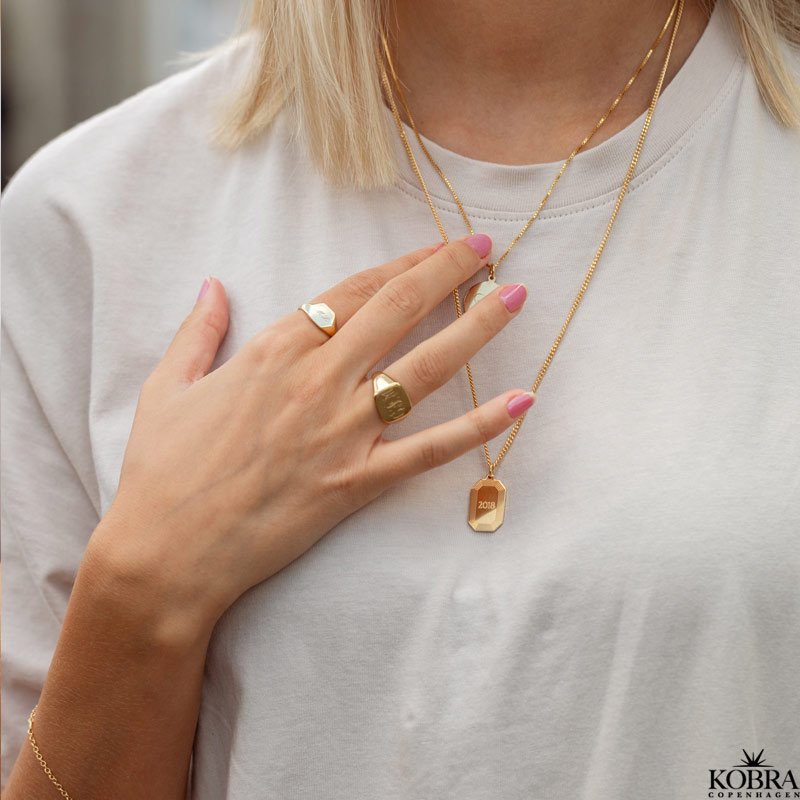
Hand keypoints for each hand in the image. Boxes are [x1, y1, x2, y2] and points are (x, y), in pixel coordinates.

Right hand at [88, 234, 532, 632]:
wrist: (167, 553)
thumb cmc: (163, 470)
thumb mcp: (167, 386)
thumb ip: (197, 330)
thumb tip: (212, 286)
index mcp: (275, 350)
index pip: (355, 290)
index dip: (405, 262)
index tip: (440, 244)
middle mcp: (317, 381)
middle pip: (398, 311)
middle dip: (449, 272)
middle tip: (489, 247)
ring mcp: (342, 432)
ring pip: (424, 368)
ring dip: (475, 329)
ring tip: (516, 299)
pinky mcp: (357, 482)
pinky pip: (429, 450)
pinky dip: (478, 427)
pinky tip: (520, 403)